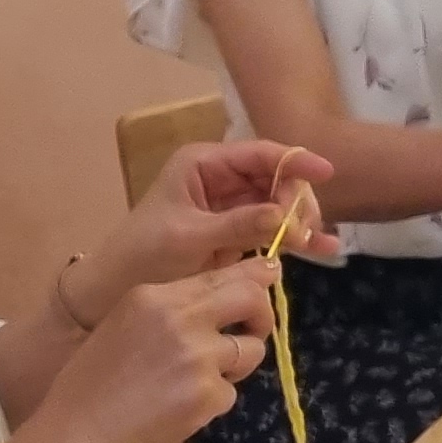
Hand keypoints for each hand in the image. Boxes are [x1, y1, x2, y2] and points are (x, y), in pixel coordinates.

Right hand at [25, 255, 283, 442]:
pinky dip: (213, 400)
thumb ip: (173, 307)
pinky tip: (180, 407)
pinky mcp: (208, 394)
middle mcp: (182, 319)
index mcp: (157, 296)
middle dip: (263, 315)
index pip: (224, 274)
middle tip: (253, 331)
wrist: (79, 429)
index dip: (256, 275)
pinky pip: (231, 392)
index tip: (269, 278)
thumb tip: (223, 296)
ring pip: (252, 350)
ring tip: (201, 379)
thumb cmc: (95, 378)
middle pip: (252, 298)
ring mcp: (199, 357)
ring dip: (238, 365)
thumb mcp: (127, 322)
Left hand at [76, 138, 338, 320]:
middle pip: (275, 178)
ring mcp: (230, 205)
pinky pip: (274, 229)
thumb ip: (239, 224)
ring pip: (280, 204)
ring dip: (301, 221)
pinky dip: (296, 239)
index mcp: (203, 164)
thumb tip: (284, 215)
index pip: (258, 154)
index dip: (294, 160)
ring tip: (316, 246)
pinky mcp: (236, 231)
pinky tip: (324, 250)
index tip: (327, 172)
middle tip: (305, 231)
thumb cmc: (144, 254)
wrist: (115, 288)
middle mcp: (220, 178)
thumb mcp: (190, 237)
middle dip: (296, 200)